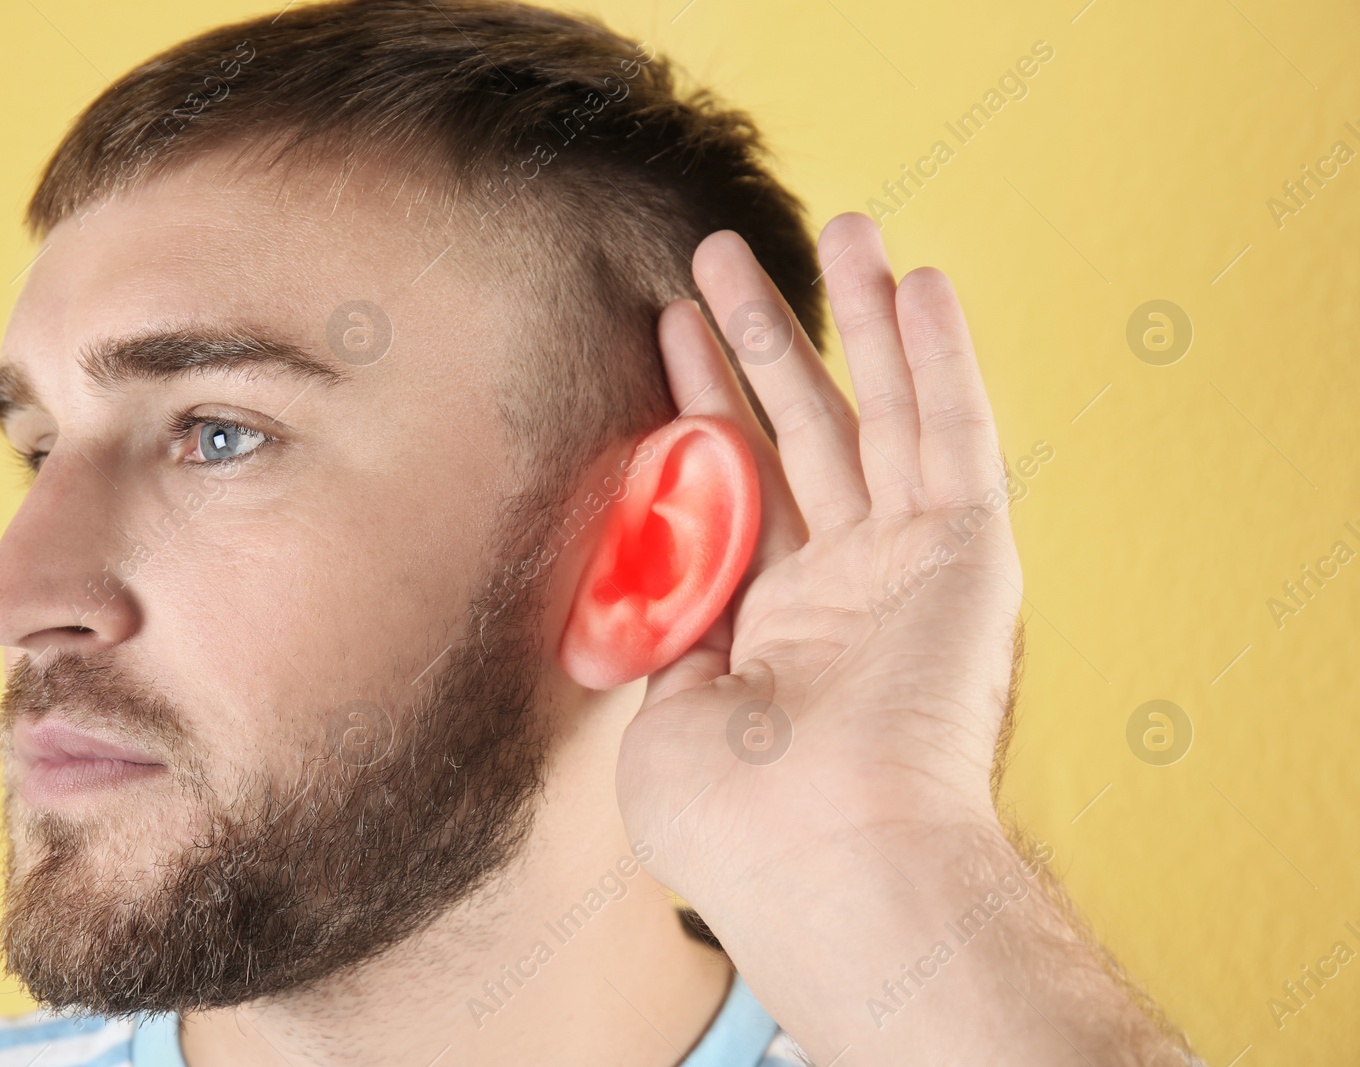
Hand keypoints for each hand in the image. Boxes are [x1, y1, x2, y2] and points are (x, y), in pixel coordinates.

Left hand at [616, 212, 1022, 899]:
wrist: (827, 863)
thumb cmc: (737, 823)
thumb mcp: (664, 713)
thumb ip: (664, 626)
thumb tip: (645, 572)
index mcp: (770, 626)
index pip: (734, 484)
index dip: (700, 399)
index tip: (668, 326)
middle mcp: (843, 588)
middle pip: (802, 430)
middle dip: (764, 339)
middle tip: (722, 254)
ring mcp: (906, 568)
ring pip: (881, 413)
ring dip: (858, 320)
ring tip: (839, 226)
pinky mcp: (967, 556)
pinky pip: (952, 436)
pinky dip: (942, 360)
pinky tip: (922, 285)